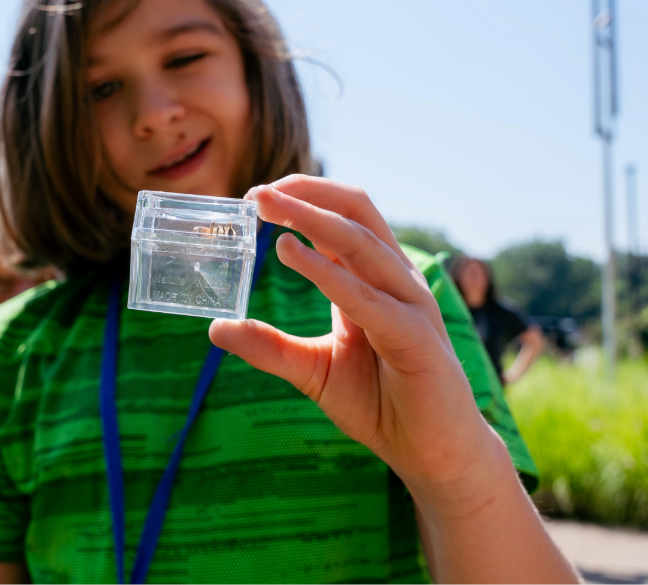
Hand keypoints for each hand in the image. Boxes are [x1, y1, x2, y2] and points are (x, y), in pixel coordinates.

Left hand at [209, 175, 501, 501]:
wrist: (431, 453)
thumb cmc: (380, 404)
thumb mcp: (312, 370)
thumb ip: (269, 347)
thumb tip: (216, 328)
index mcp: (373, 279)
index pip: (342, 216)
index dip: (302, 197)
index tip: (254, 197)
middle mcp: (395, 280)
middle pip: (356, 211)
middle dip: (306, 193)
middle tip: (257, 192)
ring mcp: (410, 305)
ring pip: (362, 241)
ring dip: (312, 218)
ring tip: (268, 208)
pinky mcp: (416, 338)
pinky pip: (367, 297)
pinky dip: (327, 272)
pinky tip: (290, 254)